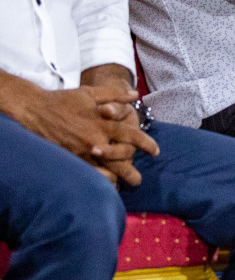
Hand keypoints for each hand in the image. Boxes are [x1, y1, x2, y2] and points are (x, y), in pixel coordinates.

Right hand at [6, 81, 157, 184]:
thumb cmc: (63, 100)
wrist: (33, 109)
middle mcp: (94, 140)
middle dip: (131, 172)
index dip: (146, 144)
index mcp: (102, 124)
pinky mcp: (67, 159)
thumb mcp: (90, 93)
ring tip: (119, 186)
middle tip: (137, 180)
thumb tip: (135, 95)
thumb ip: (115, 95)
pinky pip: (85, 175)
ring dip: (114, 180)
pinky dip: (94, 181)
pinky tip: (98, 187)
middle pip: (121, 160)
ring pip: (104, 172)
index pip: (132, 136)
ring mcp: (80, 152)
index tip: (156, 151)